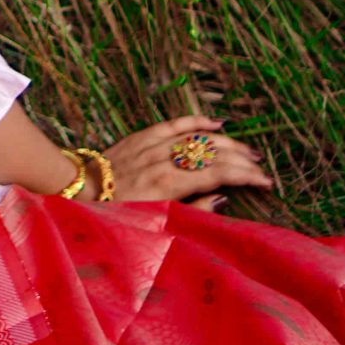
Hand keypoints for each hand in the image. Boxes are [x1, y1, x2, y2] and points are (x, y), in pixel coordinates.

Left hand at [84, 113, 274, 207]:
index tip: (265, 182)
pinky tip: (216, 123)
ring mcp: (153, 144)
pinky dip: (197, 121)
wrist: (79, 191)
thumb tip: (222, 197)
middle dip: (242, 161)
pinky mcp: (142, 135)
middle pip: (213, 154)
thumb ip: (191, 210)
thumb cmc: (115, 213)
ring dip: (227, 143)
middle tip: (261, 169)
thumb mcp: (154, 223)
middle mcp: (163, 160)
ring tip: (247, 151)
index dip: (245, 176)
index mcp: (168, 185)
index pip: (217, 174)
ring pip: (199, 137)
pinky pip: (175, 123)